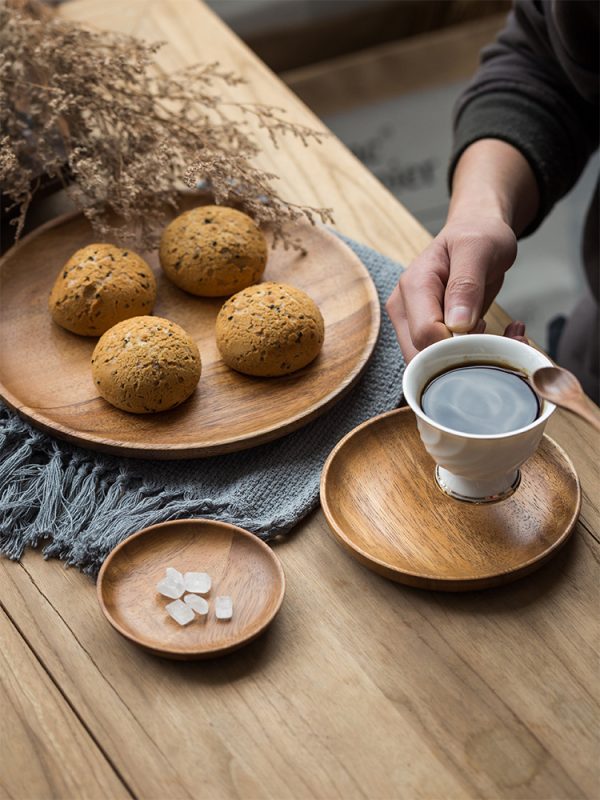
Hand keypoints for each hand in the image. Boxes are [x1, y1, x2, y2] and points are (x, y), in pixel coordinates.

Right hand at [386, 216, 518, 360]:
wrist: (476, 231)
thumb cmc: (477, 234)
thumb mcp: (478, 248)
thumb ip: (466, 283)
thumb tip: (457, 325)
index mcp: (413, 287)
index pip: (426, 335)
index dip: (458, 343)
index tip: (489, 330)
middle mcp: (406, 310)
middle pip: (424, 358)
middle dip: (466, 358)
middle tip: (507, 340)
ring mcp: (415, 325)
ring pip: (434, 366)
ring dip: (474, 360)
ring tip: (509, 337)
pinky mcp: (430, 335)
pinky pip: (445, 360)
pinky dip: (476, 356)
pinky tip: (501, 337)